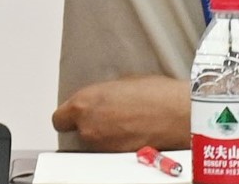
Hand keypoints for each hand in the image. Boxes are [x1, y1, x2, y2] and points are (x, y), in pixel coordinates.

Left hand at [52, 75, 189, 151]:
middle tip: (108, 114)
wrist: (179, 114)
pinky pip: (107, 149)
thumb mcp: (123, 82)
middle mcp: (88, 127)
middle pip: (76, 130)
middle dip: (89, 123)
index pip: (59, 118)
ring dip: (103, 133)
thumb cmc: (157, 94)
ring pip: (92, 140)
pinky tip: (132, 131)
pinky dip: (115, 142)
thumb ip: (103, 95)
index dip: (70, 115)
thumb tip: (101, 100)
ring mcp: (101, 145)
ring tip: (124, 122)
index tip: (79, 112)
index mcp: (85, 103)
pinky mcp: (116, 157)